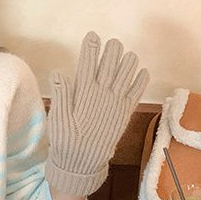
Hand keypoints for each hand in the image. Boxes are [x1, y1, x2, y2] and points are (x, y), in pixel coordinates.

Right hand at [46, 32, 148, 199]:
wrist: (82, 163)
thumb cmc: (66, 140)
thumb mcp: (58, 118)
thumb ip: (60, 95)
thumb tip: (58, 73)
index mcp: (83, 94)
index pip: (87, 66)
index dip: (90, 50)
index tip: (93, 36)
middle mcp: (101, 96)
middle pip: (109, 67)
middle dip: (111, 52)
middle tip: (114, 42)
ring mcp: (115, 104)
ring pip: (125, 77)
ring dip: (128, 64)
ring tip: (129, 54)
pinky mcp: (124, 114)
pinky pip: (135, 94)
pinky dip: (140, 82)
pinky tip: (143, 72)